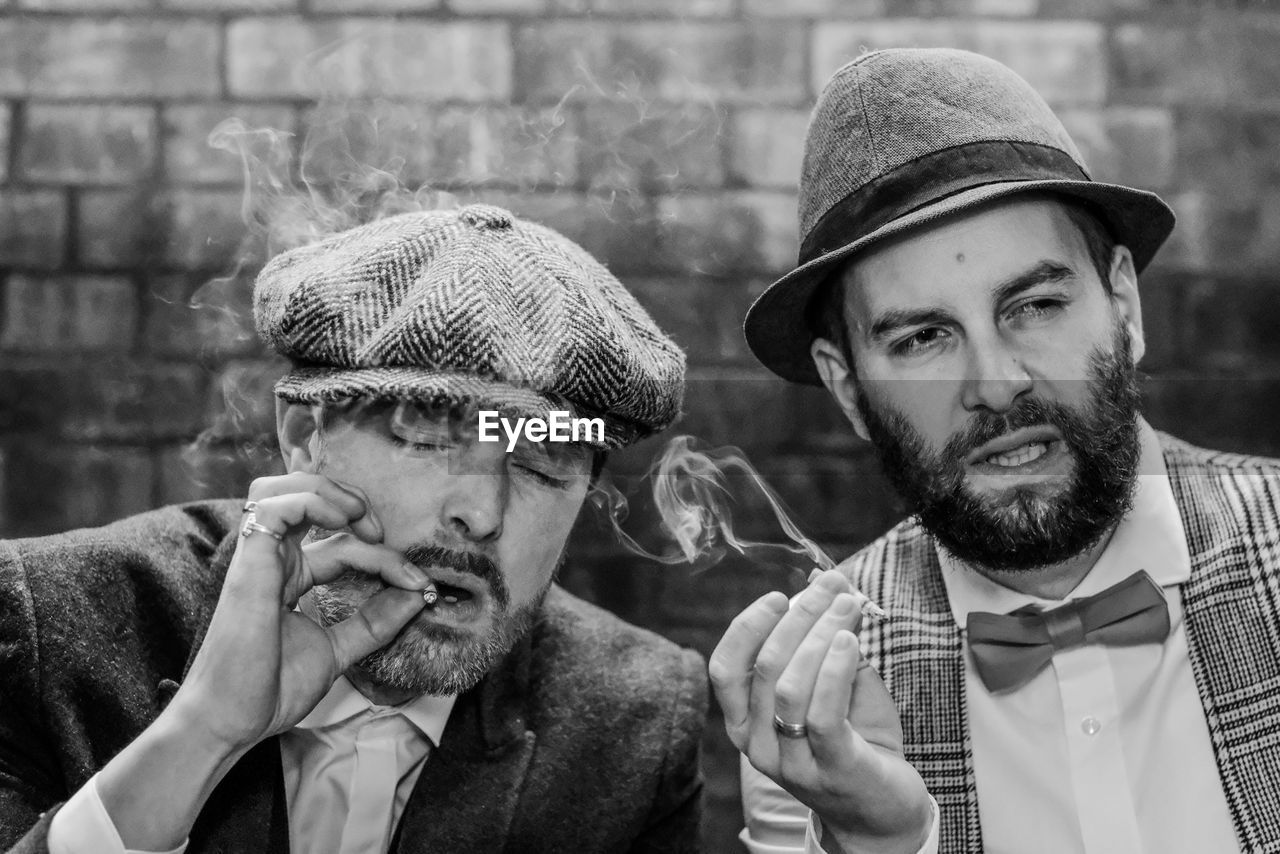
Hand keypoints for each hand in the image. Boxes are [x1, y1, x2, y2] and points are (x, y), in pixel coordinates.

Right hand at [171, 473, 431, 750]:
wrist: (231, 722)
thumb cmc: (270, 691)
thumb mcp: (338, 650)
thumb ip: (374, 623)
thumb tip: (419, 594)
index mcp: (291, 578)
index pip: (343, 545)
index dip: (385, 557)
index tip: (419, 584)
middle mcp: (274, 561)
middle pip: (309, 499)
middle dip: (354, 502)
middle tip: (383, 534)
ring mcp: (259, 559)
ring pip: (284, 488)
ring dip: (329, 489)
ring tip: (361, 517)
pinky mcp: (249, 562)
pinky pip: (276, 505)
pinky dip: (315, 500)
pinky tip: (344, 521)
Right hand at [710, 570, 931, 853]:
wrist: (883, 810)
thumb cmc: (854, 739)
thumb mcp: (830, 684)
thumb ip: (823, 641)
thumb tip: (827, 583)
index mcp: (746, 723)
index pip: (724, 668)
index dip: (748, 626)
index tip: (779, 596)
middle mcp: (758, 746)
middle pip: (763, 667)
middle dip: (798, 617)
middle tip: (831, 589)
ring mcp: (792, 764)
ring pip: (788, 687)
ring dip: (819, 635)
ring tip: (847, 606)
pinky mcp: (832, 772)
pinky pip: (822, 715)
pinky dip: (833, 669)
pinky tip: (849, 641)